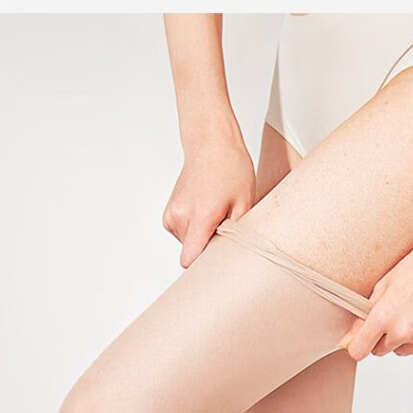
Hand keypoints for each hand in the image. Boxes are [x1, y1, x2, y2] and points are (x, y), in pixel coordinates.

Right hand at [163, 130, 255, 266]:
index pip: (190, 259)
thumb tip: (230, 257)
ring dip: (202, 237)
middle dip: (209, 249)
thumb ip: (236, 234)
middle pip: (192, 253)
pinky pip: (183, 234)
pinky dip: (194, 230)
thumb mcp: (245, 203)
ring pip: (188, 245)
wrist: (210, 144)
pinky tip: (206, 213)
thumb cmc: (230, 169)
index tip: (217, 266)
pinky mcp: (168, 215)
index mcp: (200, 215)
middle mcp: (180, 217)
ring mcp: (171, 216)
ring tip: (217, 216)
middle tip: (226, 231)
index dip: (204, 267)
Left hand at [340, 228, 412, 370]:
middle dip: (384, 337)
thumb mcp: (384, 284)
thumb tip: (352, 337)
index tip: (362, 341)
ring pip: (404, 352)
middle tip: (399, 314)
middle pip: (381, 351)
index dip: (358, 345)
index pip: (358, 350)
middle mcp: (403, 331)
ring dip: (407, 340)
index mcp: (383, 316)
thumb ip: (366, 314)